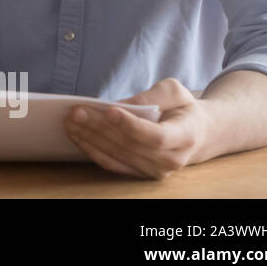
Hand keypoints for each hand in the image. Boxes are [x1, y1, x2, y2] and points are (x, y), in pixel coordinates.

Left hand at [64, 78, 212, 178]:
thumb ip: (149, 96)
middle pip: (130, 145)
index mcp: (186, 136)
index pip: (156, 136)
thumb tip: (120, 105)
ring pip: (118, 155)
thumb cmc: (182, 108)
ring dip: (91, 138)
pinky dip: (93, 151)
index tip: (109, 110)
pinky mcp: (141, 173)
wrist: (196, 133)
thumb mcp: (173, 92)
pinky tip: (78, 137)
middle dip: (100, 127)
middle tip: (76, 112)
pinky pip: (113, 164)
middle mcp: (172, 159)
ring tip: (71, 122)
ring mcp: (156, 170)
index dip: (131, 125)